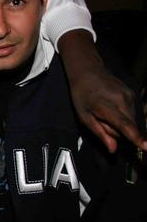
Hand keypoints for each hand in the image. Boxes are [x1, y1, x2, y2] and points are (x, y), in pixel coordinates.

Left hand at [58, 30, 146, 152]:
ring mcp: (129, 96)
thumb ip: (100, 133)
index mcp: (106, 106)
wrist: (88, 72)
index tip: (146, 146)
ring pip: (130, 120)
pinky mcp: (133, 94)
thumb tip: (113, 150)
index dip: (135, 137)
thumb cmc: (82, 96)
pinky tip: (111, 107)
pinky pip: (131, 112)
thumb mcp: (84, 116)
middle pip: (128, 126)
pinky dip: (123, 114)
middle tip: (101, 121)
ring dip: (120, 122)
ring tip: (105, 112)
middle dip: (117, 131)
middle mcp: (122, 101)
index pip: (124, 125)